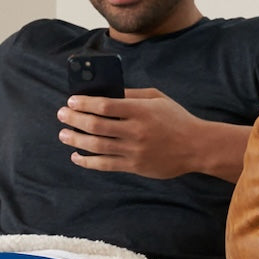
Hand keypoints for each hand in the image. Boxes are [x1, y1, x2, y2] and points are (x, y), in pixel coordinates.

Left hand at [57, 88, 248, 182]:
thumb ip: (132, 95)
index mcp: (141, 111)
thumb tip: (105, 92)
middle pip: (97, 125)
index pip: (106, 106)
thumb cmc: (176, 119)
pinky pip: (105, 165)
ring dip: (76, 140)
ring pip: (97, 146)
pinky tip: (76, 156)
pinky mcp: (134, 166)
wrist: (196, 147)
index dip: (85, 103)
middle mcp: (135, 131)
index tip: (72, 101)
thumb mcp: (157, 98)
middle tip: (62, 115)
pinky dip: (88, 161)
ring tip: (63, 134)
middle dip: (75, 120)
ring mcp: (134, 151)